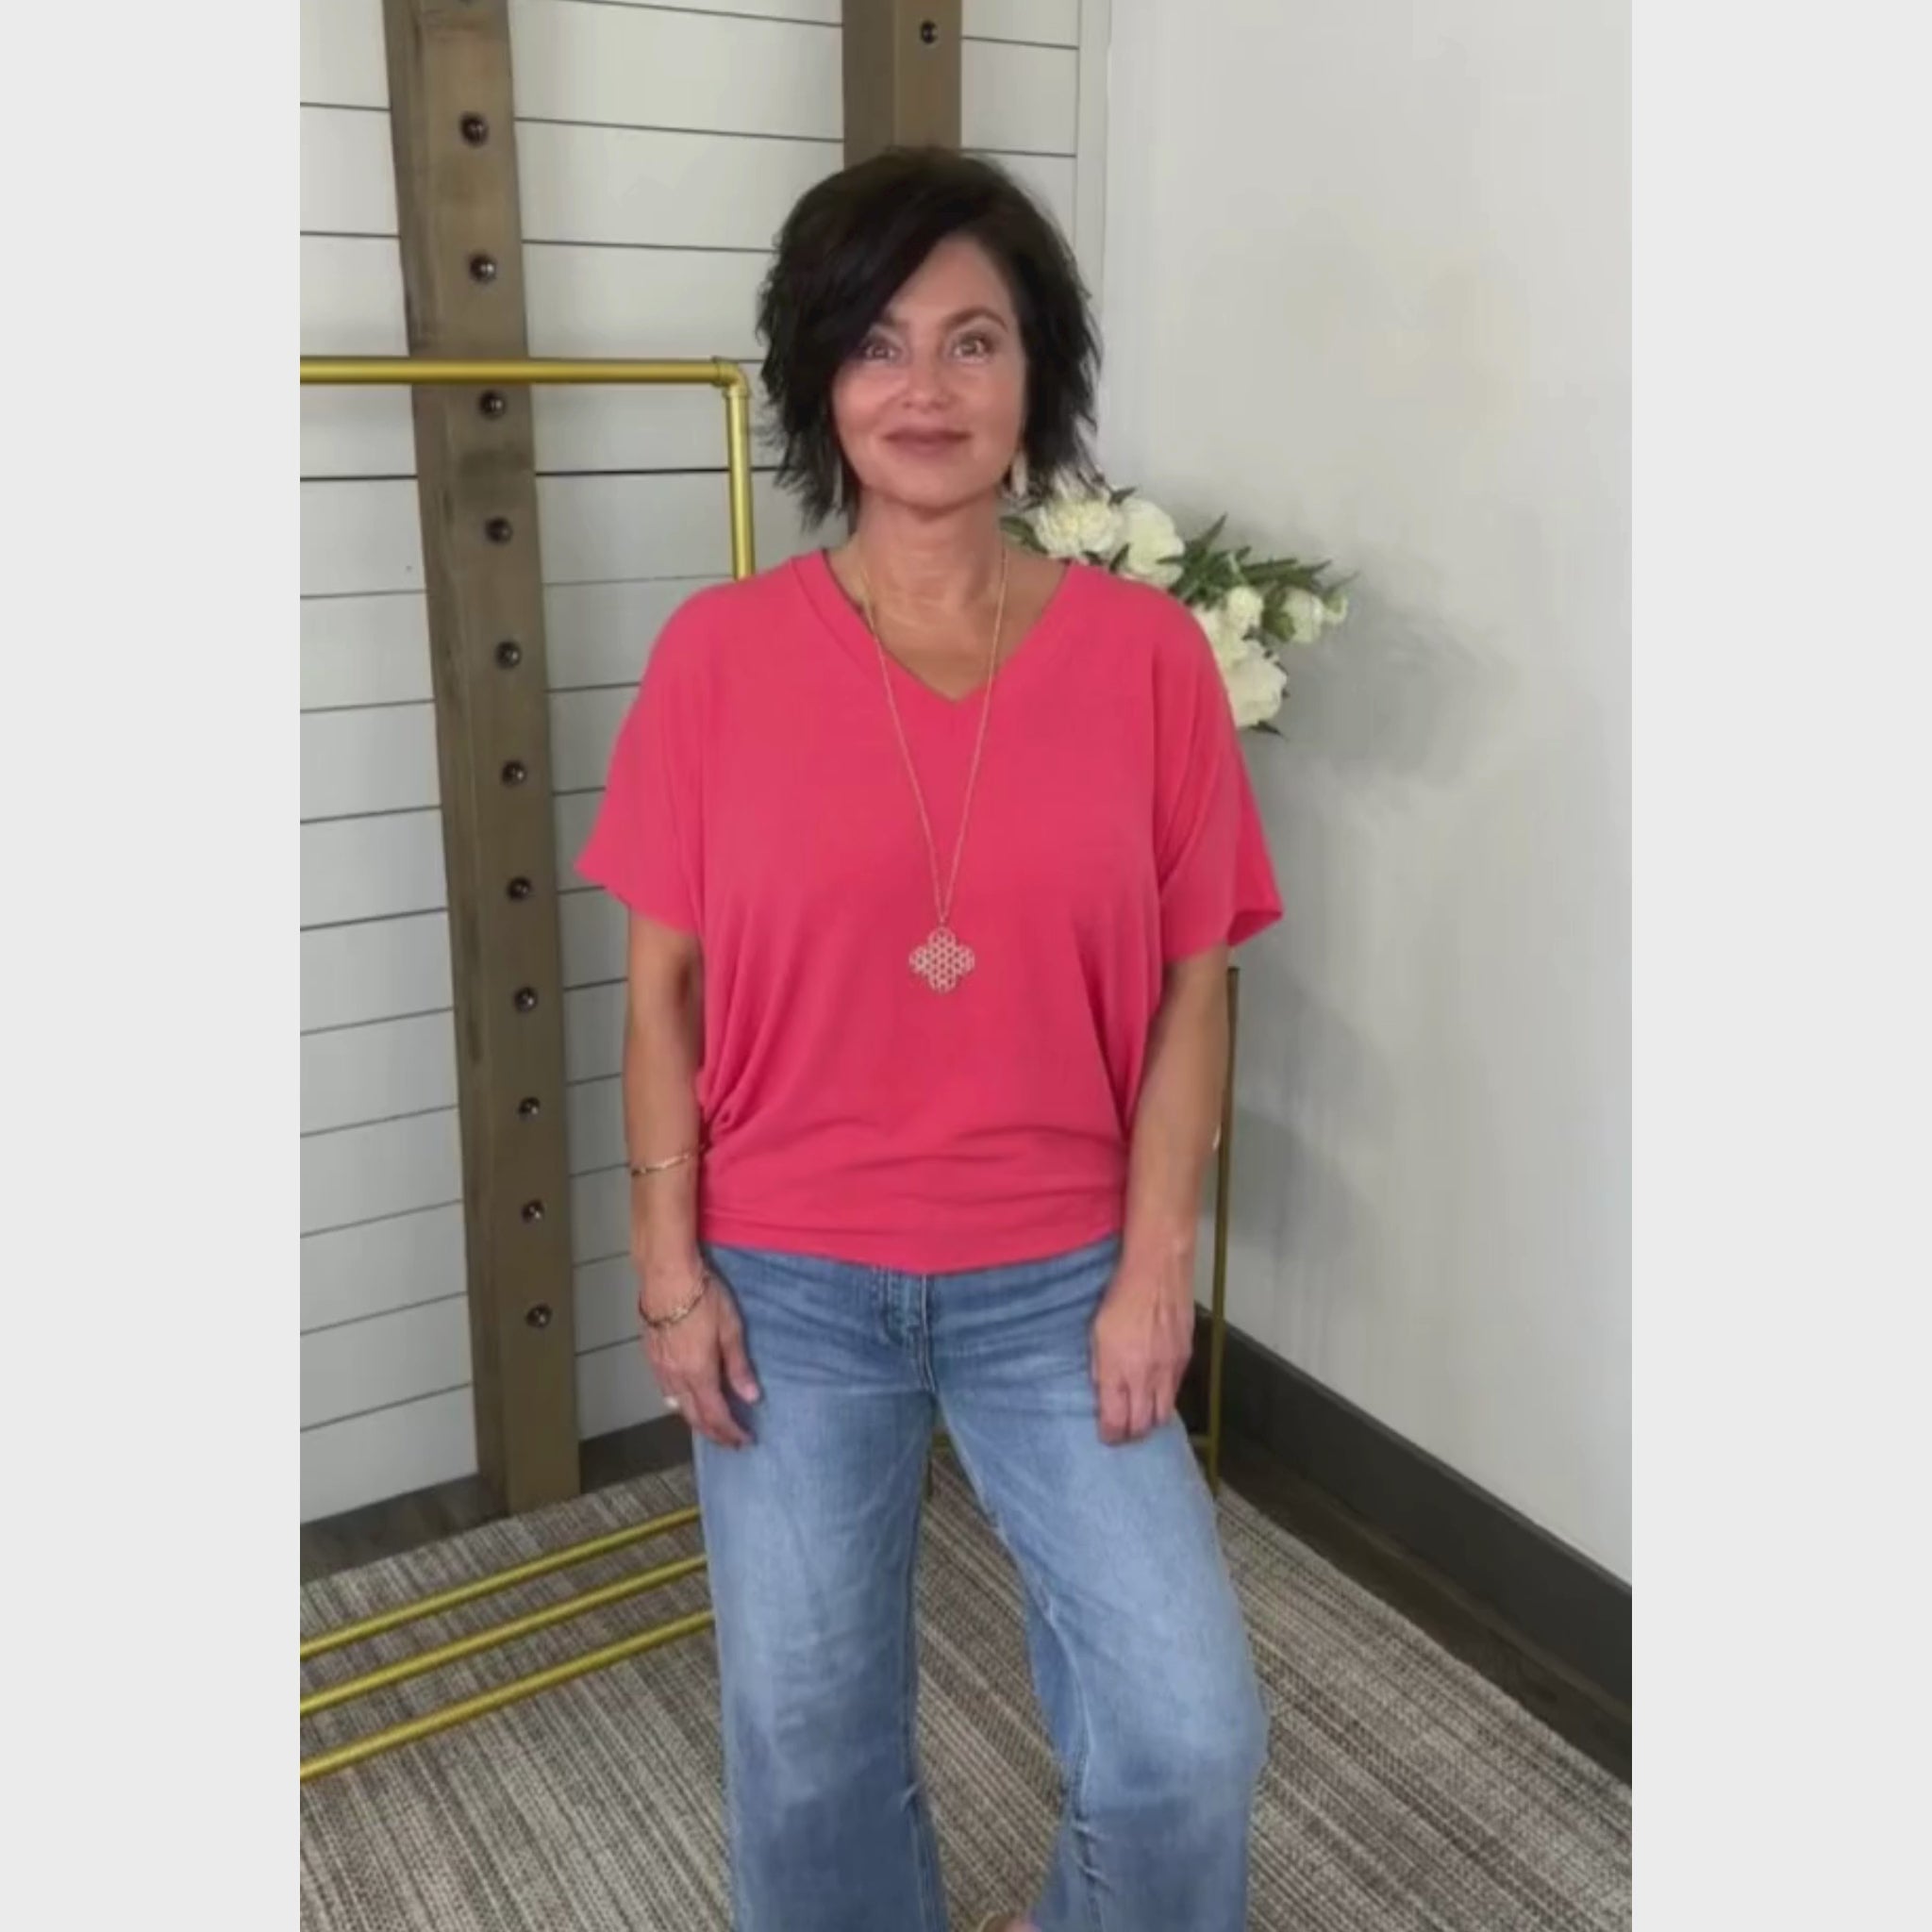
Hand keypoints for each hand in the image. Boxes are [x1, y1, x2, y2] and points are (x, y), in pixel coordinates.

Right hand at [639, 1261, 759, 1448]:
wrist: (666, 1275)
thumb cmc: (703, 1298)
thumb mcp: (730, 1329)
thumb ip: (738, 1366)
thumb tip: (751, 1397)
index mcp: (699, 1374)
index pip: (716, 1415)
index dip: (730, 1432)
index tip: (745, 1441)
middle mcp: (676, 1378)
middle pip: (694, 1417)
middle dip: (714, 1433)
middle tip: (730, 1441)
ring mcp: (660, 1368)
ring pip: (677, 1406)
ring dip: (695, 1419)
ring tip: (711, 1422)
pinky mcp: (651, 1355)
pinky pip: (665, 1390)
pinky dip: (679, 1401)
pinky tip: (686, 1396)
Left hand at [1090, 1250, 1194, 1445]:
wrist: (1156, 1272)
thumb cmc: (1119, 1298)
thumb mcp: (1095, 1334)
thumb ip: (1100, 1368)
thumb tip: (1102, 1392)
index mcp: (1119, 1372)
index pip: (1117, 1422)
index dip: (1111, 1436)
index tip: (1106, 1436)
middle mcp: (1146, 1377)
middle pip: (1144, 1426)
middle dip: (1132, 1435)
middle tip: (1123, 1432)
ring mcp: (1169, 1369)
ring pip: (1164, 1413)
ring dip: (1151, 1420)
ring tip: (1140, 1417)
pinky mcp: (1185, 1358)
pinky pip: (1175, 1390)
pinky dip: (1164, 1397)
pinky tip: (1155, 1389)